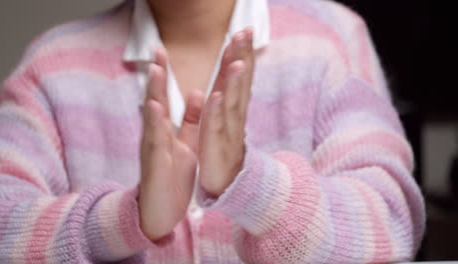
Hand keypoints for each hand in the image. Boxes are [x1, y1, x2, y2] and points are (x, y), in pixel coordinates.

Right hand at [138, 47, 204, 240]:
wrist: (160, 212)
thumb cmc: (173, 177)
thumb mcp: (186, 144)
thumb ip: (191, 120)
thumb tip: (199, 93)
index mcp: (166, 130)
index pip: (165, 96)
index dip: (165, 74)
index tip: (164, 50)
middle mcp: (156, 135)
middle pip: (155, 100)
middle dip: (156, 75)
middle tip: (156, 49)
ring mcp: (153, 149)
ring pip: (153, 117)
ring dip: (153, 93)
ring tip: (154, 69)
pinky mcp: (154, 164)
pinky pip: (155, 142)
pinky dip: (155, 125)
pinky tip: (154, 108)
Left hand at [198, 27, 254, 196]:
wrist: (226, 186)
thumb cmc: (223, 149)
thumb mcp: (227, 119)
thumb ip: (229, 96)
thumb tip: (234, 73)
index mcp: (233, 109)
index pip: (239, 77)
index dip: (243, 54)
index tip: (245, 29)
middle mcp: (234, 117)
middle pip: (240, 84)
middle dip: (243, 58)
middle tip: (246, 32)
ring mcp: (228, 133)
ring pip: (231, 103)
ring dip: (235, 82)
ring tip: (238, 61)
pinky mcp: (217, 149)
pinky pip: (216, 129)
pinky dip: (217, 113)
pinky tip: (217, 97)